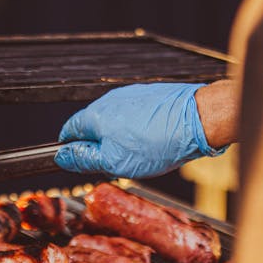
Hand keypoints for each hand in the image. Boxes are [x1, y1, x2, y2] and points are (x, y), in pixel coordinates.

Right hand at [54, 83, 224, 178]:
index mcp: (95, 114)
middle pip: (93, 127)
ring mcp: (132, 96)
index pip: (69, 131)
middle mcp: (110, 100)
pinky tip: (152, 143)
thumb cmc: (158, 141)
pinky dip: (138, 131)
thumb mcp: (113, 161)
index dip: (70, 149)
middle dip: (99, 146)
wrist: (198, 119)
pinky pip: (136, 116)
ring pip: (116, 122)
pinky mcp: (151, 97)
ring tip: (138, 155)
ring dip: (120, 139)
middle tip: (114, 165)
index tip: (78, 163)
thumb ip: (85, 159)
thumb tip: (63, 157)